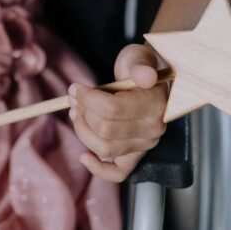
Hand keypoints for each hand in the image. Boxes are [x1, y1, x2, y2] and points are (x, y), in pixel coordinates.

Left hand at [68, 43, 167, 181]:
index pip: (112, 109)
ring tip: (75, 113)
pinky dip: (98, 169)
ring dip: (82, 131)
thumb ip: (140, 64)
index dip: (87, 99)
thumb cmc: (139, 67)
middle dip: (82, 112)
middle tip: (74, 98)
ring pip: (104, 149)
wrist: (147, 80)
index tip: (76, 88)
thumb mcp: (138, 57)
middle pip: (104, 130)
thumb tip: (144, 76)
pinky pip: (117, 173)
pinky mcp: (136, 155)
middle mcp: (153, 130)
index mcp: (156, 105)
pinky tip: (84, 156)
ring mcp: (145, 145)